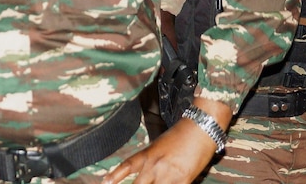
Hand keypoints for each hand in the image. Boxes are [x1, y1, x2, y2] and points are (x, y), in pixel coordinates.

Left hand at [102, 97, 230, 183]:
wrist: (200, 128)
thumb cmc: (181, 135)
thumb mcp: (160, 145)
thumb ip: (151, 161)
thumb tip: (146, 175)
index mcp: (148, 154)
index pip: (127, 166)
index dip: (115, 176)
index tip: (104, 182)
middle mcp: (155, 166)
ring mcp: (168, 175)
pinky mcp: (183, 181)